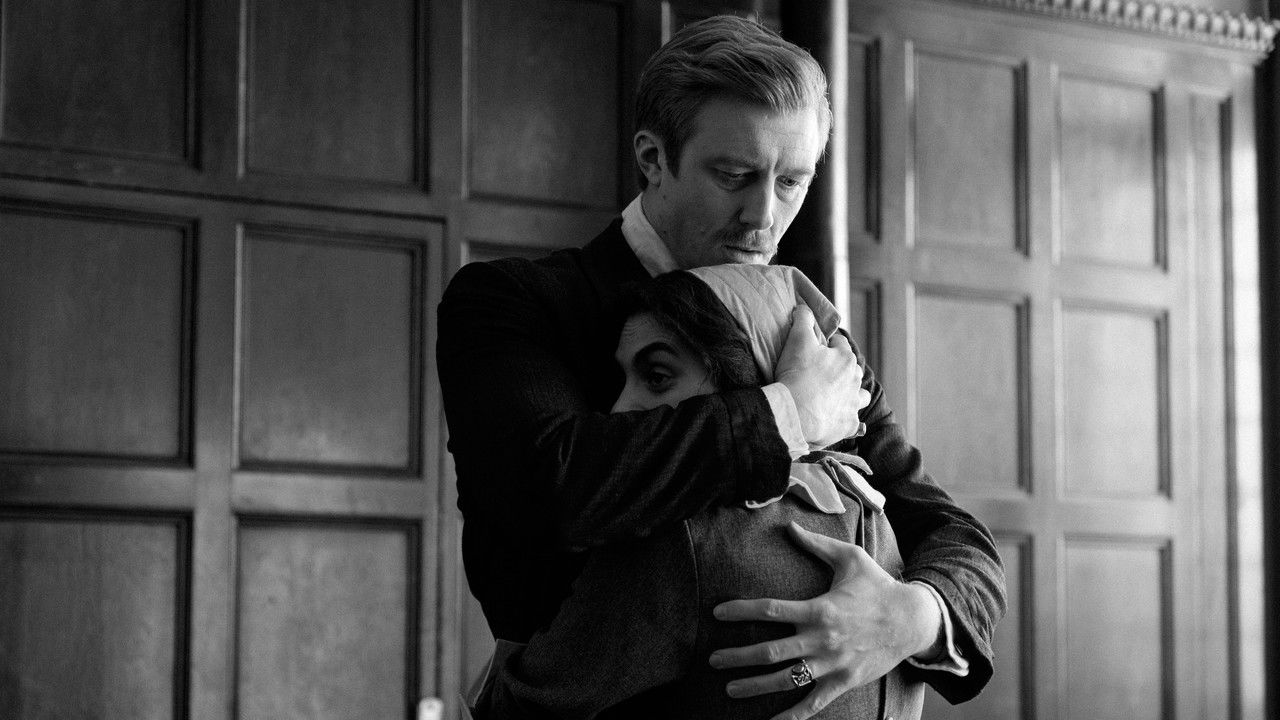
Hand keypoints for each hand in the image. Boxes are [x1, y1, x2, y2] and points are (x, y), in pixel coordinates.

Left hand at [708, 522, 940, 719]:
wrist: (913, 620)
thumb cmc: (878, 586)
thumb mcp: (850, 558)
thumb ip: (817, 544)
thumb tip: (789, 526)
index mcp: (820, 608)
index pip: (771, 610)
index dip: (741, 611)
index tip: (717, 612)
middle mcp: (823, 639)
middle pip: (771, 652)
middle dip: (738, 657)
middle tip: (713, 660)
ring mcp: (833, 664)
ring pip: (786, 680)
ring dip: (755, 686)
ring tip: (730, 689)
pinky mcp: (844, 682)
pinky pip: (814, 704)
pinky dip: (792, 716)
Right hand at [775, 306, 870, 448]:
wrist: (795, 412)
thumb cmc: (797, 374)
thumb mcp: (797, 339)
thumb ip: (803, 320)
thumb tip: (804, 308)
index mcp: (846, 358)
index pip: (840, 344)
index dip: (827, 344)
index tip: (816, 348)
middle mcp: (855, 380)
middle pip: (852, 370)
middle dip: (840, 369)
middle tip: (821, 373)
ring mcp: (853, 404)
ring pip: (860, 396)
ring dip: (852, 394)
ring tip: (837, 397)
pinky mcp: (849, 425)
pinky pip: (852, 422)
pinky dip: (845, 419)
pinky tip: (834, 418)